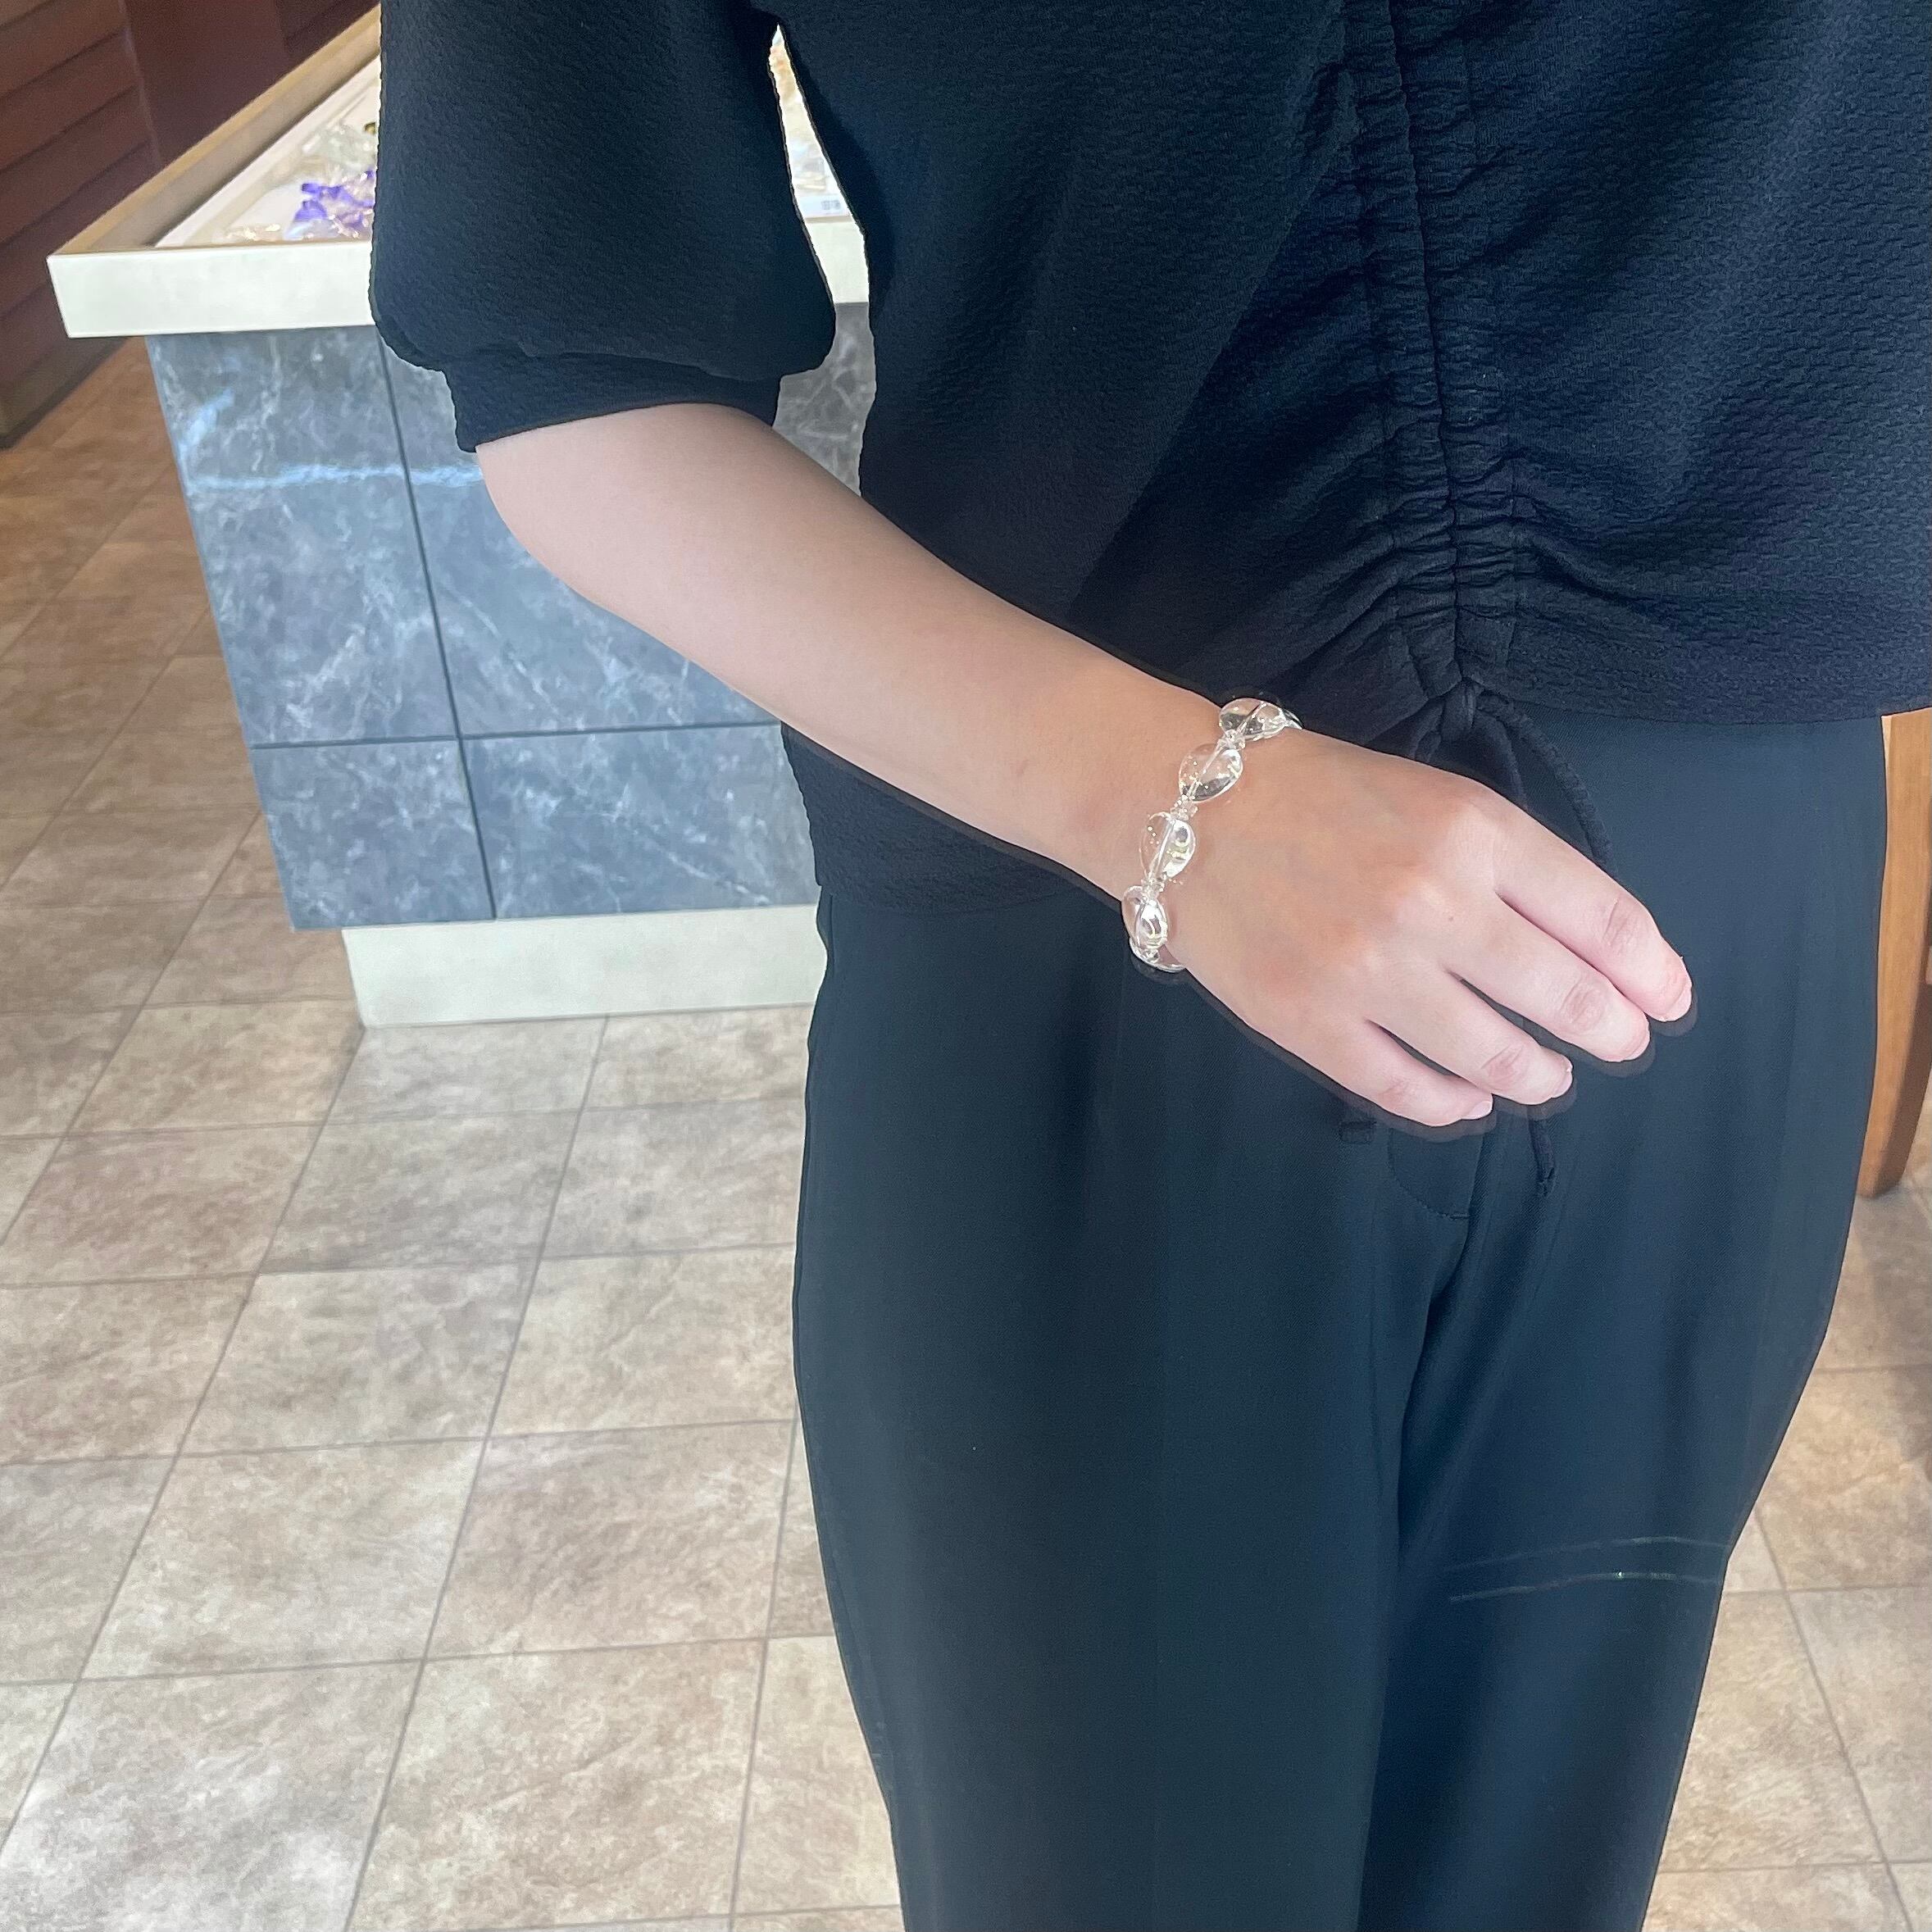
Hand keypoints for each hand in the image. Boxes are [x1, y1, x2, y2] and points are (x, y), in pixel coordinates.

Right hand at [1099, 703, 1694, 1127]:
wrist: (1190, 809)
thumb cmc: (1324, 795)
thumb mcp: (1438, 799)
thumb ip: (1518, 866)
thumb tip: (1599, 954)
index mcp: (1475, 833)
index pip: (1604, 921)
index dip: (1653, 972)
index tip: (1668, 1001)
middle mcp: (1432, 904)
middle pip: (1565, 997)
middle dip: (1611, 1032)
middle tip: (1620, 1044)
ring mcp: (1368, 972)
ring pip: (1494, 1058)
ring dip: (1538, 1077)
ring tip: (1546, 1077)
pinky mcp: (1309, 1022)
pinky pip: (1407, 1089)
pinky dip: (1453, 1103)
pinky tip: (1469, 1098)